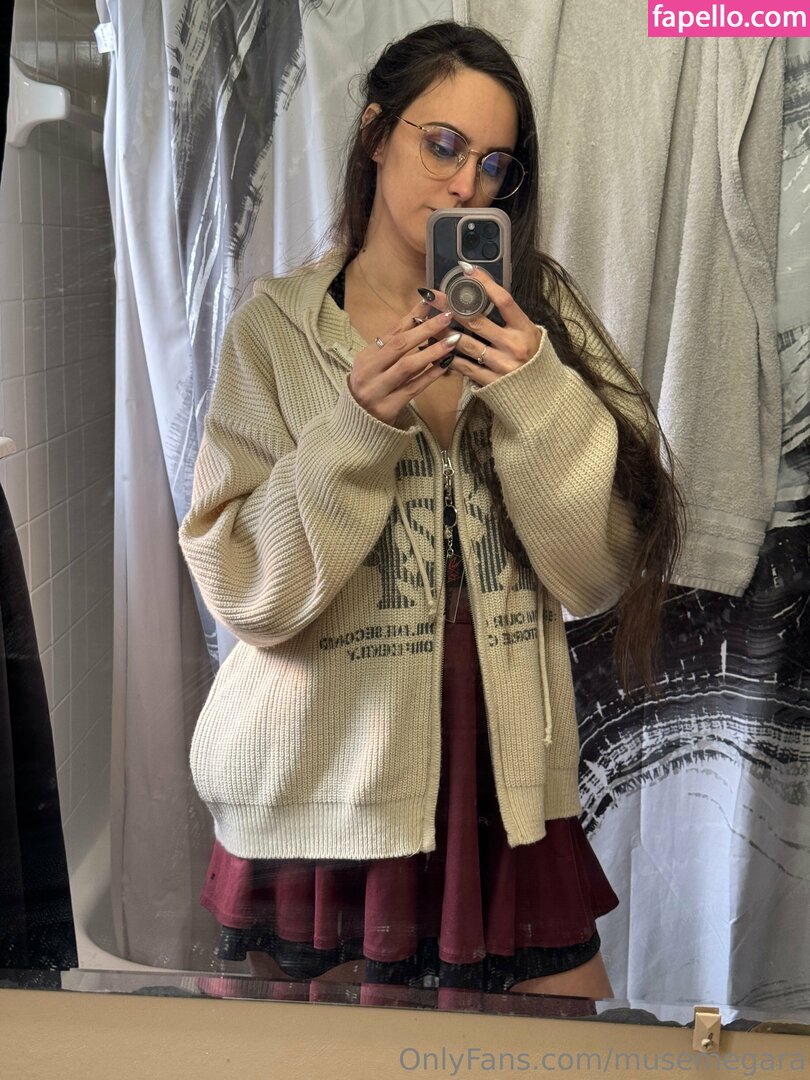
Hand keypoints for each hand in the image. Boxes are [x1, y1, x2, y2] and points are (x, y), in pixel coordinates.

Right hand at [348, 300, 457, 425]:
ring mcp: (377, 391)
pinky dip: (430, 375)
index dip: (412, 317)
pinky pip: (414, 388)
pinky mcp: (389, 408)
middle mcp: (368, 372)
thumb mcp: (376, 364)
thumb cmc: (371, 388)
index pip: (392, 333)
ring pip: (408, 367)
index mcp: (365, 357)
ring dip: (432, 352)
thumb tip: (420, 317)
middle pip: (399, 346)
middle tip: (446, 317)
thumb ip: (394, 345)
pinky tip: (445, 365)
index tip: (430, 302)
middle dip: (425, 330)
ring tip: (452, 340)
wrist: (357, 423)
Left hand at [432, 265, 541, 385]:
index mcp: (525, 330)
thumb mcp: (530, 335)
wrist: (541, 394)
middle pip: (477, 321)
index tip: (467, 270)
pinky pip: (465, 366)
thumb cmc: (534, 359)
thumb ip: (511, 320)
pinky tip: (436, 348)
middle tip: (433, 295)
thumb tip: (487, 296)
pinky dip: (449, 357)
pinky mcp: (490, 382)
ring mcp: (501, 365)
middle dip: (451, 306)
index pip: (504, 301)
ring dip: (444, 331)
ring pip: (465, 344)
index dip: (485, 284)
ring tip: (428, 321)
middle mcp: (513, 346)